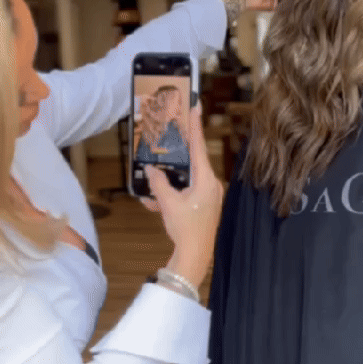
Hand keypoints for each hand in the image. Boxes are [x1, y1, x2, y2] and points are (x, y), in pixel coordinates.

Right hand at [140, 104, 223, 287]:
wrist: (195, 257)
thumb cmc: (186, 229)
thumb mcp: (168, 204)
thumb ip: (158, 183)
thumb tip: (151, 170)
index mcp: (206, 179)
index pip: (199, 146)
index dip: (196, 125)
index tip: (195, 106)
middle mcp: (211, 184)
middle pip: (190, 163)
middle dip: (174, 159)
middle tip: (167, 141)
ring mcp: (208, 195)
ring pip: (185, 180)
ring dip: (168, 184)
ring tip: (152, 192)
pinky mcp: (203, 206)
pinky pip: (185, 194)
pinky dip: (171, 197)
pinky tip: (153, 205)